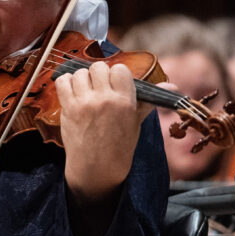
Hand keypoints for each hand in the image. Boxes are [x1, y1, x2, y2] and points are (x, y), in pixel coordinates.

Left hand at [56, 61, 150, 201]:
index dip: (116, 74)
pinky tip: (73, 92)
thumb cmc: (119, 145)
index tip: (114, 84)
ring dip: (82, 79)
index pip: (120, 69)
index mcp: (125, 101)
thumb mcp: (136, 121)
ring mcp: (84, 103)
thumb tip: (171, 86)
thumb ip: (148, 100)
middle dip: (98, 75)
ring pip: (80, 73)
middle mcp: (105, 100)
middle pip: (98, 67)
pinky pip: (63, 82)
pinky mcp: (68, 108)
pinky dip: (66, 83)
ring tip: (86, 92)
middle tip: (99, 88)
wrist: (97, 167)